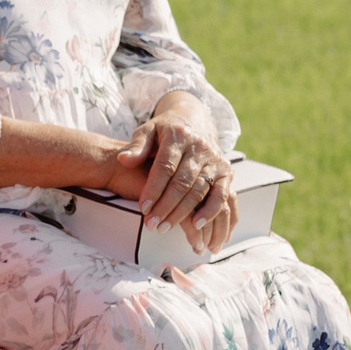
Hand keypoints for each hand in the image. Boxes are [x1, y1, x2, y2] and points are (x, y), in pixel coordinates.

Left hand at [102, 101, 234, 248]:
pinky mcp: (226, 172)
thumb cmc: (164, 131)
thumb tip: (124, 160)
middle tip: (151, 225)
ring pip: (201, 191)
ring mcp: (215, 161)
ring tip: (165, 228)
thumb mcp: (148, 131)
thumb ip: (137, 146)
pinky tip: (197, 226)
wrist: (194, 121)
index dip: (154, 189)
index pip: (165, 166)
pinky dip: (211, 212)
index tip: (143, 208)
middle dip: (166, 206)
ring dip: (184, 213)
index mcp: (178, 136)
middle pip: (183, 182)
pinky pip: (222, 195)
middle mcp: (200, 148)